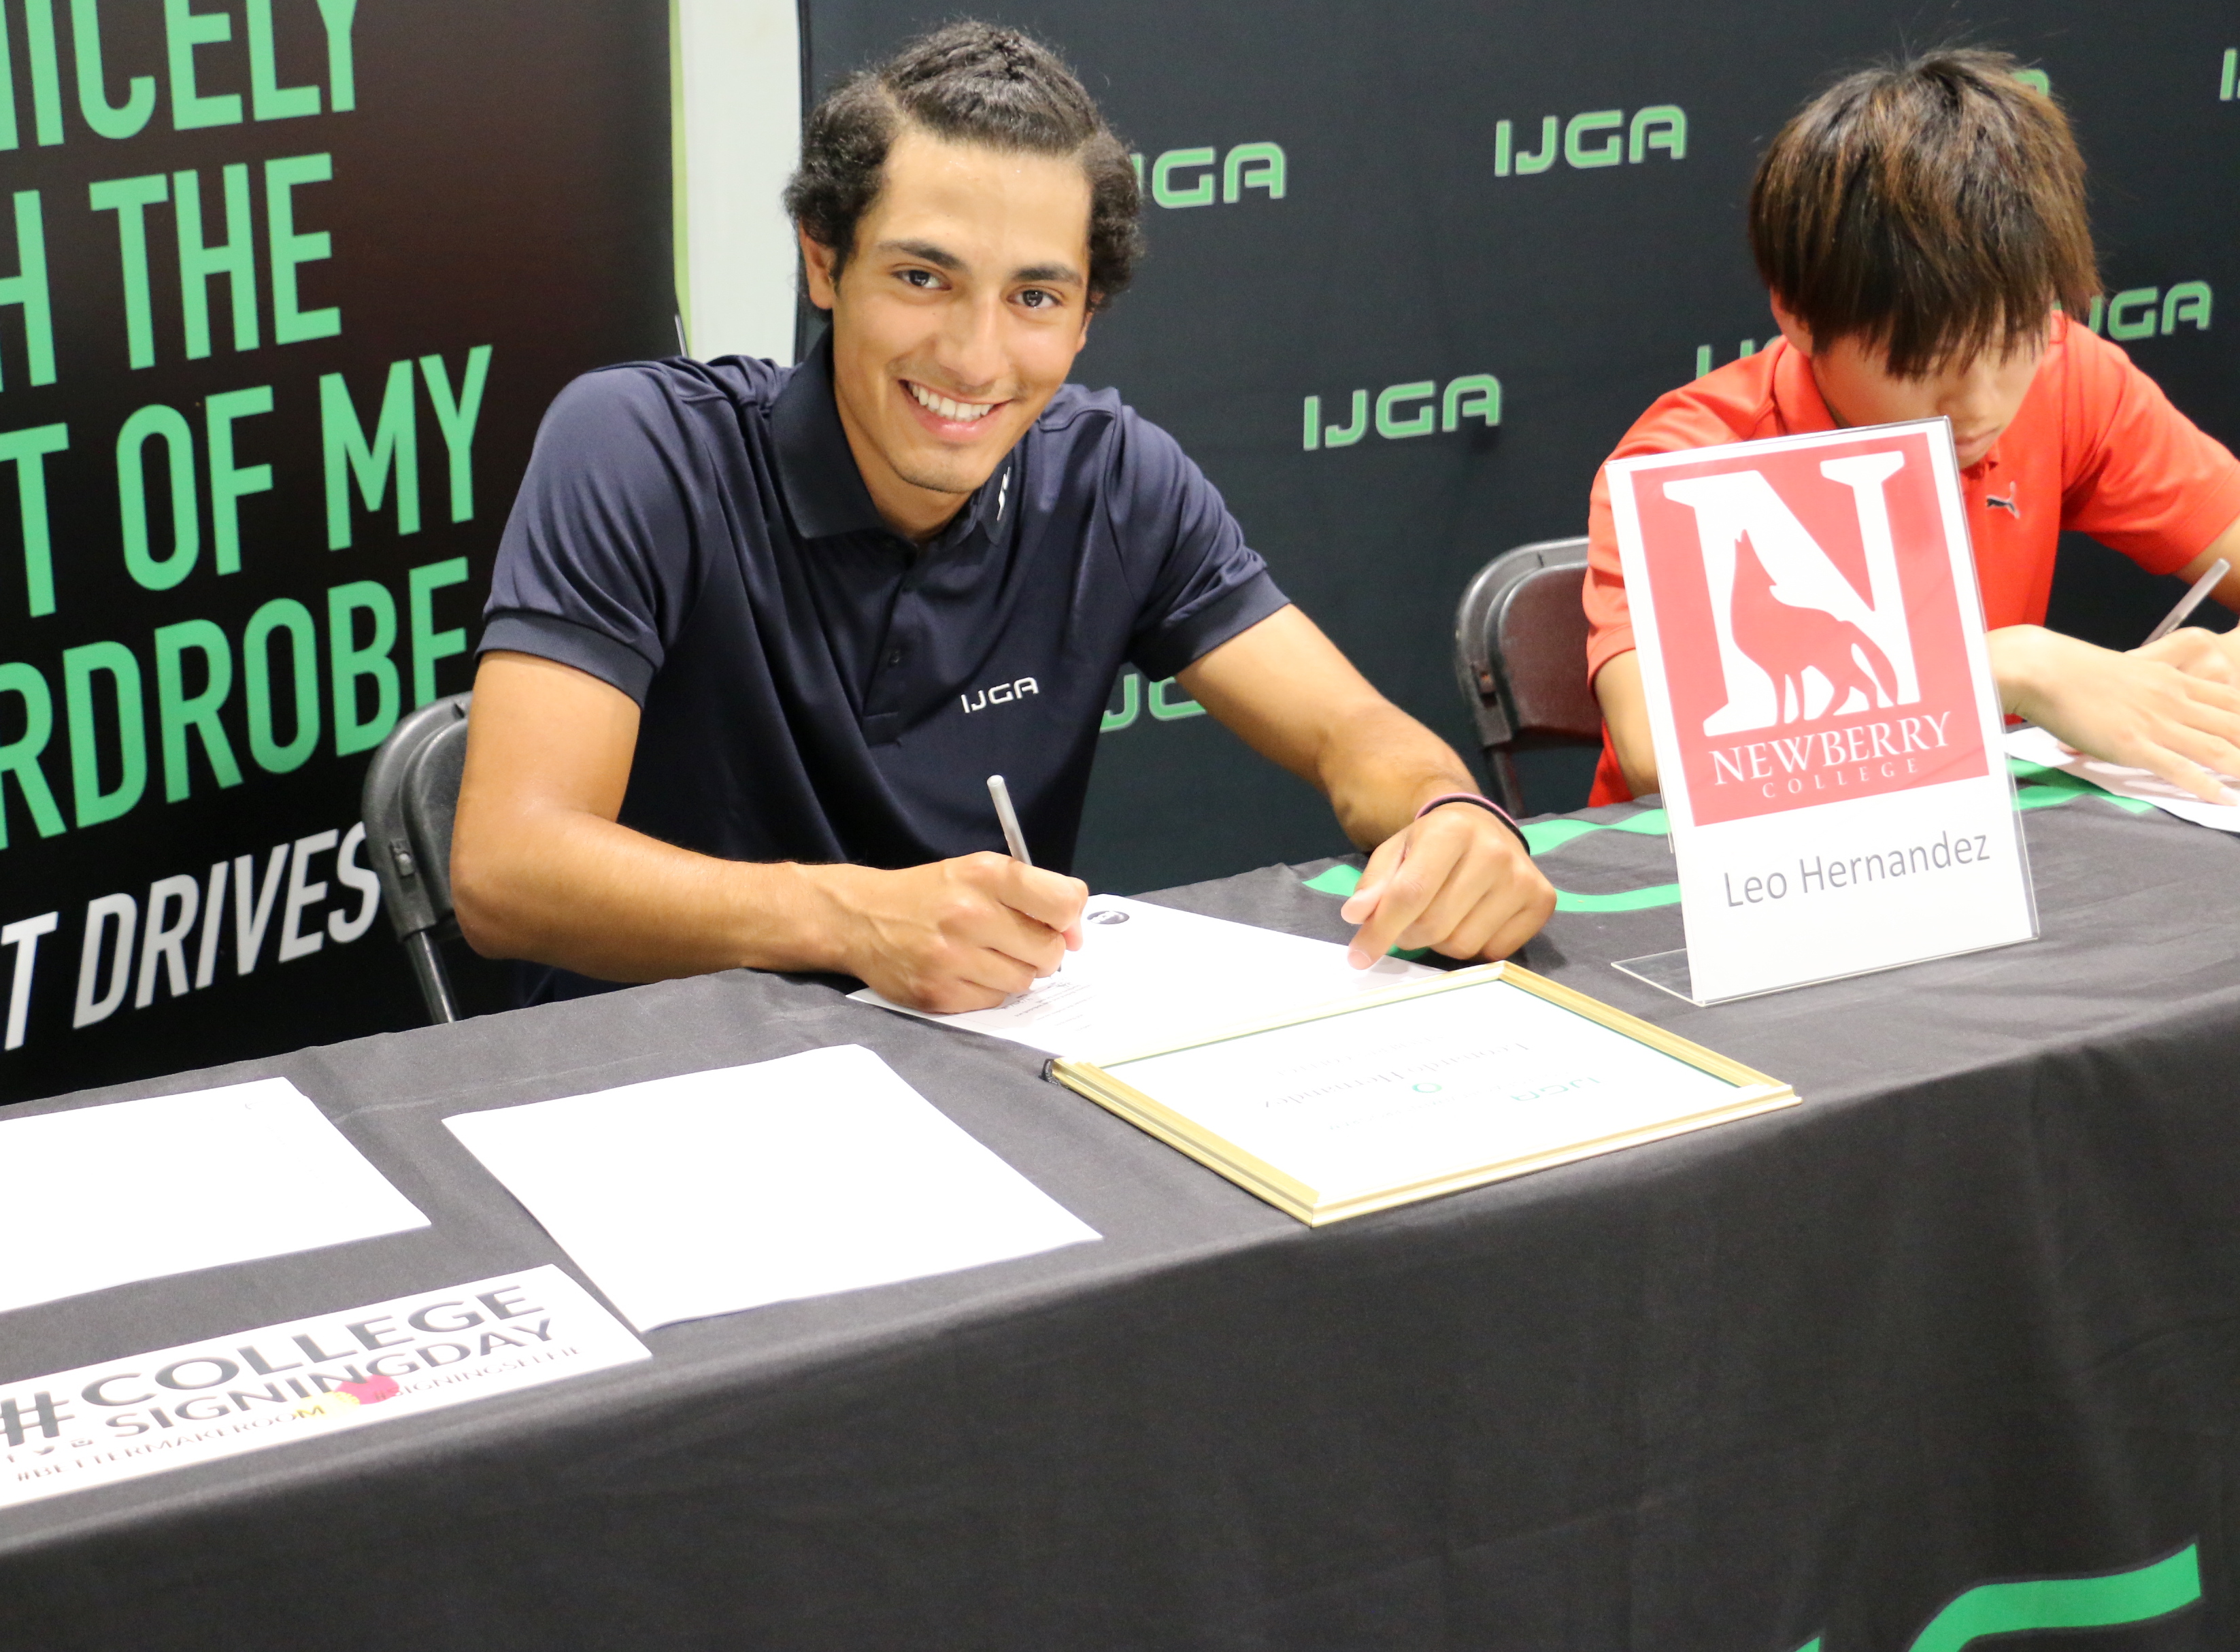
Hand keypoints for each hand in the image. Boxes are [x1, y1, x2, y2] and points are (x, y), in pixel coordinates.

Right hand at [821, 853, 1087, 1012]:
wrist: (861, 918)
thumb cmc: (932, 894)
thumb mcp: (979, 871)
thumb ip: (1033, 894)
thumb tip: (1076, 936)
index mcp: (987, 875)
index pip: (1063, 903)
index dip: (1069, 919)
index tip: (1058, 924)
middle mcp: (970, 914)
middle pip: (1049, 952)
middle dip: (1042, 950)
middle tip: (1016, 941)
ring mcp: (952, 958)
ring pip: (1024, 982)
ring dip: (1014, 972)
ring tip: (986, 955)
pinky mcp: (939, 994)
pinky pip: (993, 1001)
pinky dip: (987, 990)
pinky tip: (965, 971)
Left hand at [1337, 803, 1554, 967]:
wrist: (1482, 828)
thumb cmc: (1431, 845)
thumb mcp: (1394, 853)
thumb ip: (1374, 885)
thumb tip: (1356, 916)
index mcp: (1451, 830)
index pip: (1410, 894)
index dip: (1381, 930)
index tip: (1359, 955)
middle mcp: (1494, 851)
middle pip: (1436, 925)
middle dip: (1409, 935)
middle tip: (1407, 924)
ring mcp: (1523, 877)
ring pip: (1463, 945)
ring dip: (1440, 942)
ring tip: (1440, 916)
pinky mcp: (1542, 901)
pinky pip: (1494, 952)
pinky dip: (1474, 946)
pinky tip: (1471, 919)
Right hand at [1992, 624, 2239, 803]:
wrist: (2045, 668)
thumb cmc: (2073, 669)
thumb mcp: (2124, 672)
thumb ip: (2146, 688)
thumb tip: (2148, 703)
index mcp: (2172, 681)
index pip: (2230, 700)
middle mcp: (2173, 701)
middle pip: (2233, 725)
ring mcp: (2155, 723)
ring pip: (2216, 748)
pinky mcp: (2132, 745)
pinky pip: (2178, 768)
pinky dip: (2205, 786)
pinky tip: (2223, 799)